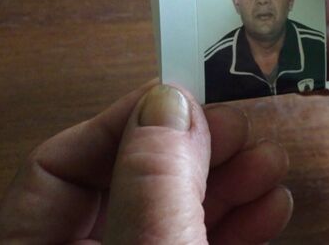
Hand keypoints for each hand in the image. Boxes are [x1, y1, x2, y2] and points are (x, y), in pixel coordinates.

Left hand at [0, 81, 291, 243]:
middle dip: (194, 150)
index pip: (58, 165)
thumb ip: (153, 182)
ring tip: (271, 165)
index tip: (184, 98)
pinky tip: (271, 206)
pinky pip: (199, 243)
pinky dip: (237, 224)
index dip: (123, 122)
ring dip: (229, 184)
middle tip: (240, 128)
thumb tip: (168, 101)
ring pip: (172, 213)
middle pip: (128, 182)